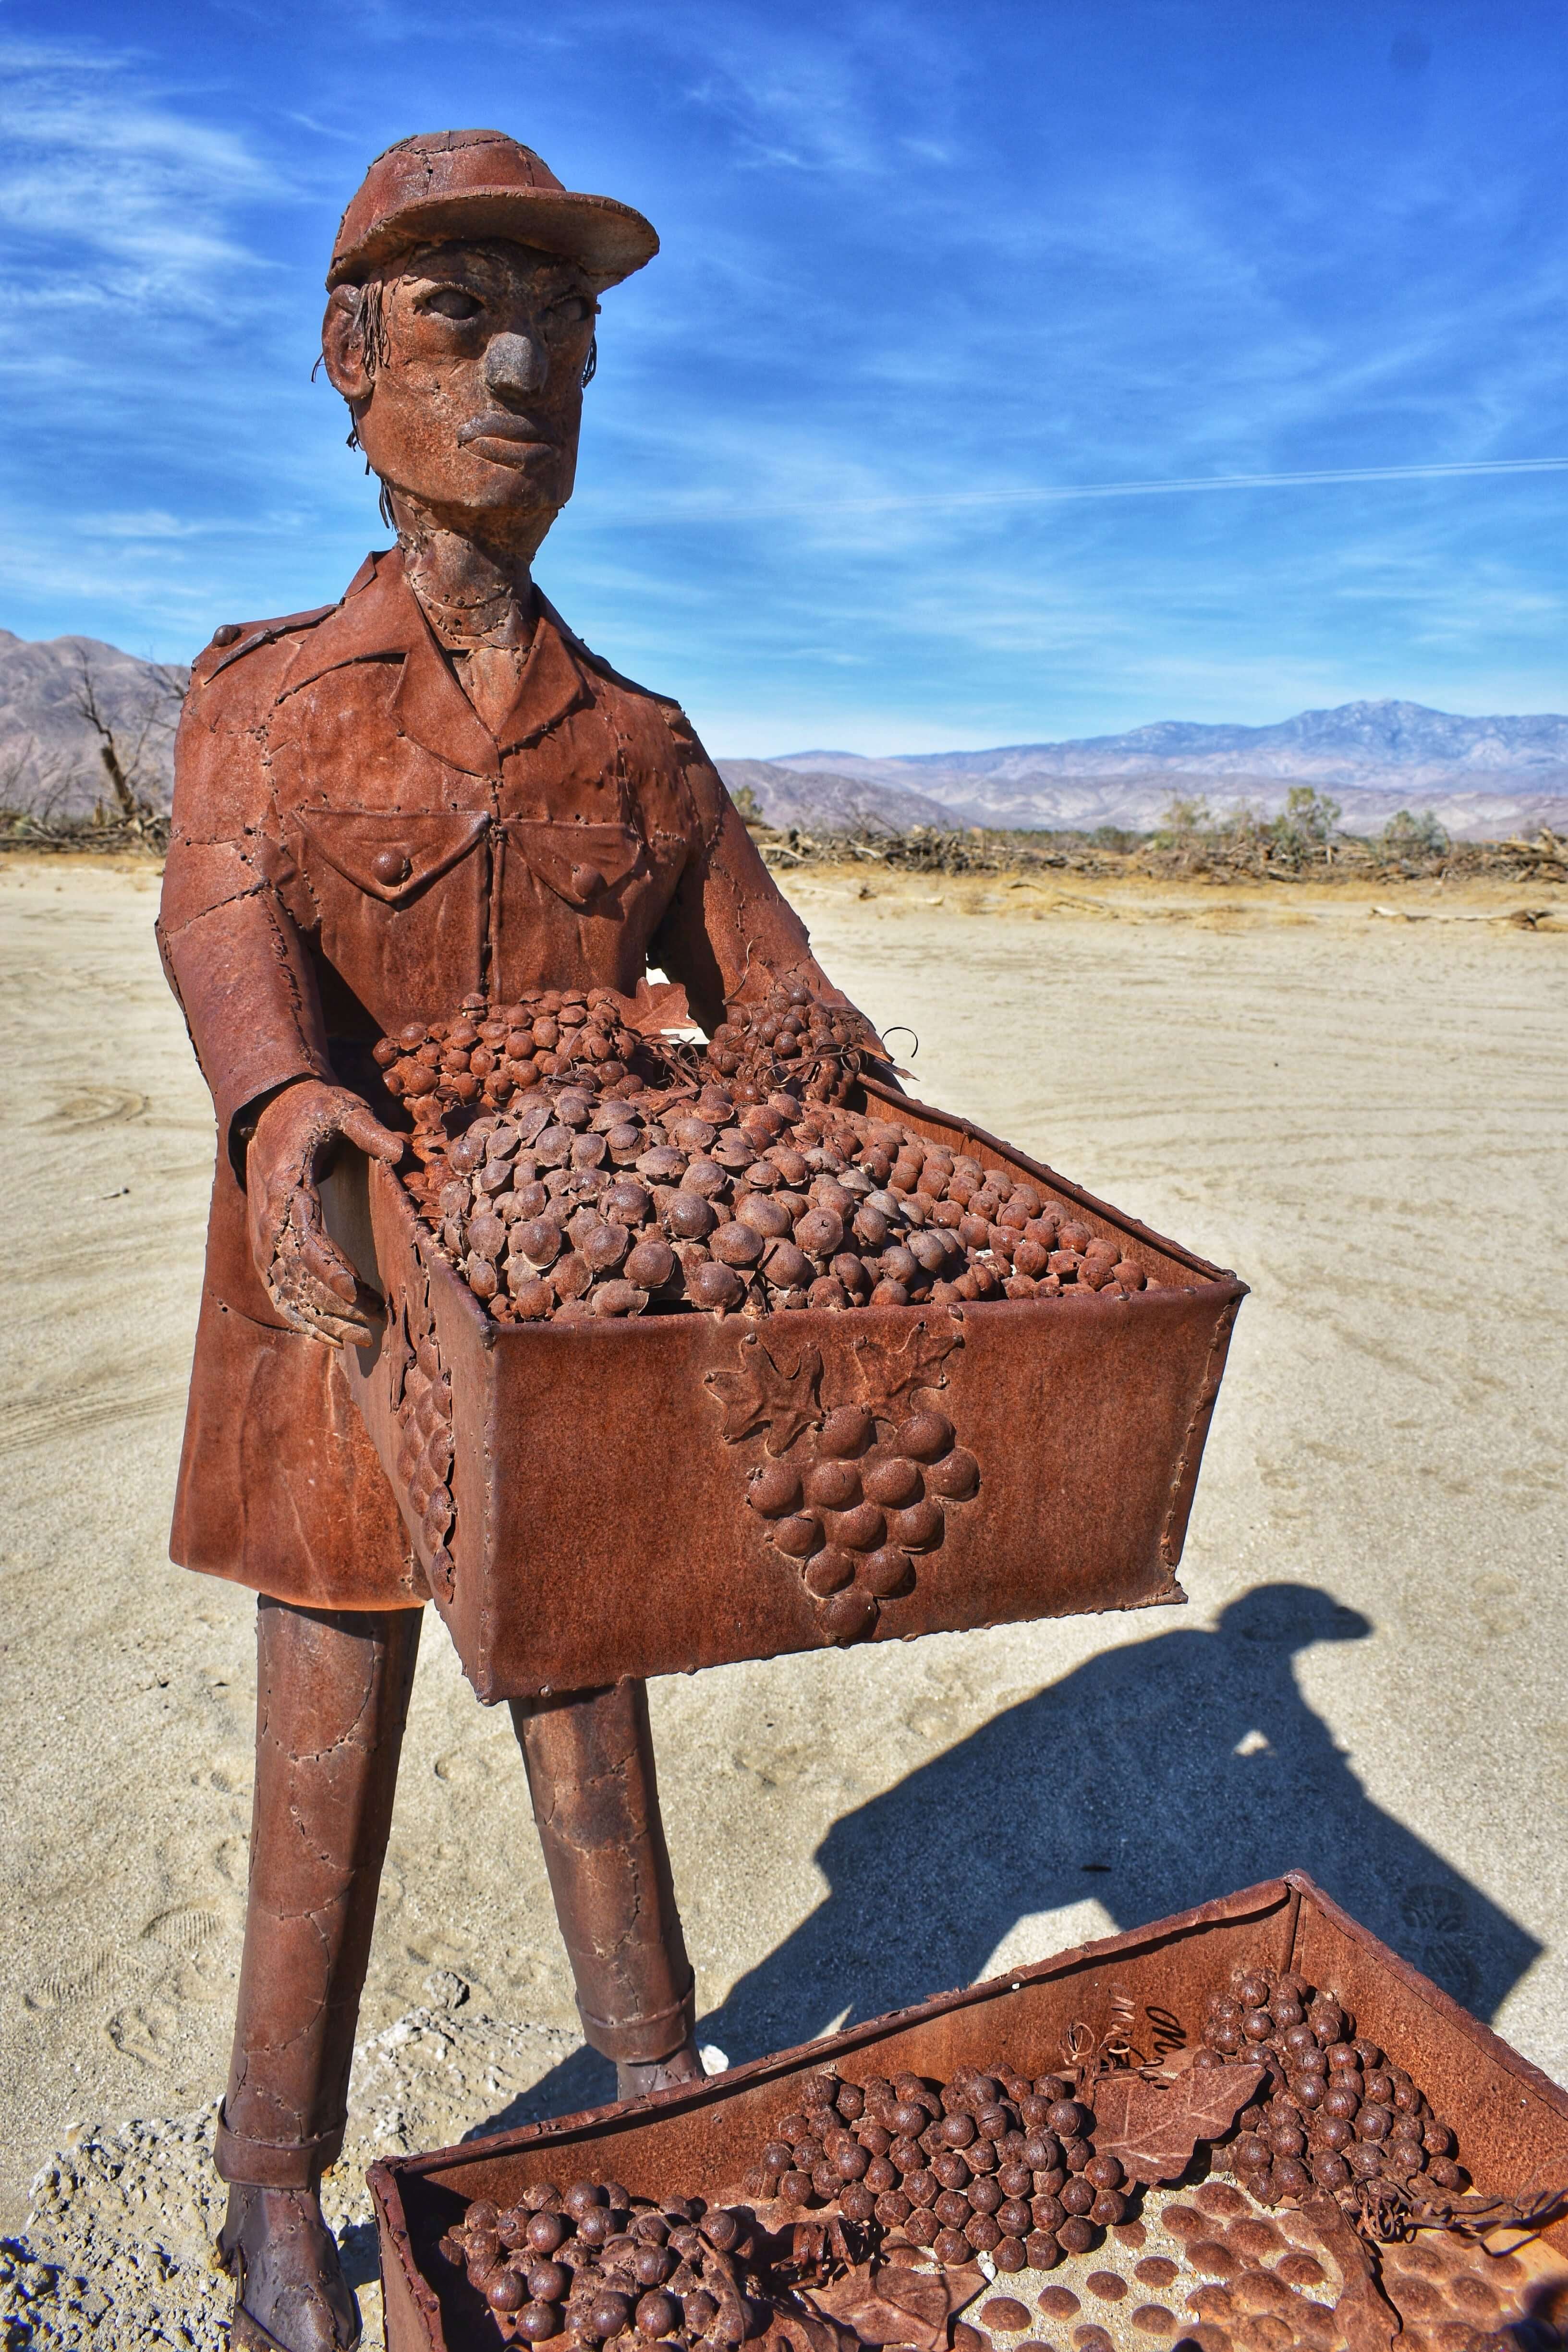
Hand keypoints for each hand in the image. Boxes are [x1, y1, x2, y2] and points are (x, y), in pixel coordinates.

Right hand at [246, 1079, 404, 1347]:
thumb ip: (368, 1130)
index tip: (357, 1292)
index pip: (306, 1237)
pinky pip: (277, 1288)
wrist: (268, 1113)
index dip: (329, 1269)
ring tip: (362, 1339)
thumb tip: (400, 1150)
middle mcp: (269, 1217)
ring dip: (321, 1318)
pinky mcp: (266, 1243)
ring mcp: (263, 1234)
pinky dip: (300, 1315)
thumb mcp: (341, 1109)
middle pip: (297, 1274)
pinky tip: (329, 1337)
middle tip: (377, 1323)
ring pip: (285, 1289)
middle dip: (334, 1304)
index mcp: (288, 1186)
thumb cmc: (312, 1113)